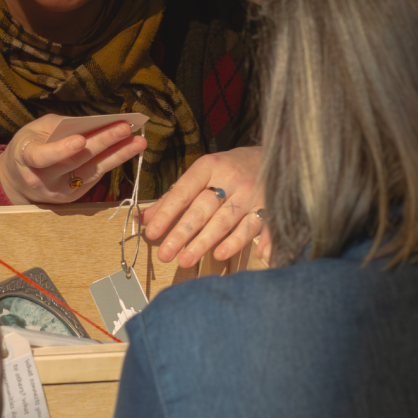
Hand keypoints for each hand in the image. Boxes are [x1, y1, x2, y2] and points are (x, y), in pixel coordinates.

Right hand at [0, 115, 146, 204]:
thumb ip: (59, 127)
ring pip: (91, 172)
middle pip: (75, 162)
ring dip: (117, 155)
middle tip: (124, 129)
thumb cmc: (29, 144)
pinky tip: (128, 149)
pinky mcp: (73, 197)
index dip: (61, 150)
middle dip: (102, 143)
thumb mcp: (35, 130)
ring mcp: (59, 191)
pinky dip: (112, 161)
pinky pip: (95, 176)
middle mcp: (42, 180)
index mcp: (26, 159)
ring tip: (138, 141)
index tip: (80, 140)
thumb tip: (93, 123)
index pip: (43, 156)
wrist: (18, 177)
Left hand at [141, 146, 263, 266]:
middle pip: (203, 209)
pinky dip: (239, 243)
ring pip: (225, 221)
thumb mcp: (201, 174)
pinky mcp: (268, 207)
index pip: (183, 191)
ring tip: (185, 260)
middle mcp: (231, 179)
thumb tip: (145, 219)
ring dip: (205, 242)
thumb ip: (173, 197)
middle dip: (182, 233)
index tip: (151, 233)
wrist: (273, 157)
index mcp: (209, 167)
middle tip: (165, 254)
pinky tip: (222, 256)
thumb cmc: (228, 169)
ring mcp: (251, 194)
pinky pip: (253, 228)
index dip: (167, 213)